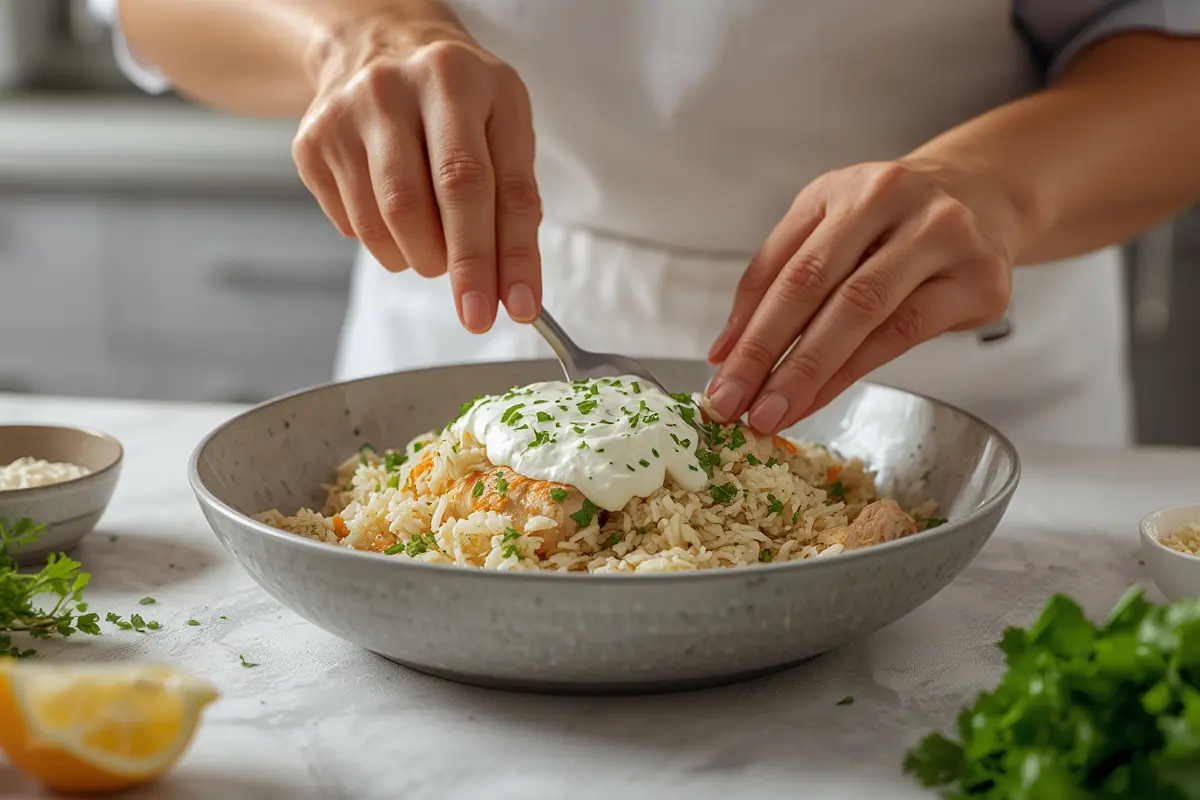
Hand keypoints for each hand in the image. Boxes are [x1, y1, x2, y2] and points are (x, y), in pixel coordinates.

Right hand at [292, 14, 540, 332]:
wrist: (378, 45)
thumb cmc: (458, 99)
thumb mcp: (504, 127)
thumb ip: (514, 205)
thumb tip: (515, 291)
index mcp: (455, 79)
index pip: (486, 184)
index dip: (506, 254)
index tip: (518, 306)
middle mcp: (394, 89)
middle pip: (426, 204)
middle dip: (461, 271)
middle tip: (476, 312)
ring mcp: (344, 116)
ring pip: (384, 223)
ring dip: (421, 258)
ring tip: (439, 248)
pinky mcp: (312, 144)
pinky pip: (352, 225)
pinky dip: (386, 245)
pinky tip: (399, 220)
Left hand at [706, 160, 1020, 432]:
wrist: (984, 198)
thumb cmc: (891, 222)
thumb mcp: (827, 226)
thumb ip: (773, 279)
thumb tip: (725, 351)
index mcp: (847, 189)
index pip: (784, 267)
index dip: (747, 328)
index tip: (719, 378)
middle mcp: (895, 202)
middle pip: (816, 287)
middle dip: (768, 354)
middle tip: (736, 404)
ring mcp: (944, 238)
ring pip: (862, 313)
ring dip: (809, 372)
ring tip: (773, 412)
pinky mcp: (979, 282)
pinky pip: (903, 334)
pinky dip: (853, 372)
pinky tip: (819, 399)